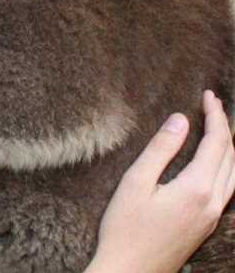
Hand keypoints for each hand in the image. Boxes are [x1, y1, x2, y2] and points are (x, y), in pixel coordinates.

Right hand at [86, 90, 234, 272]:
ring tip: (217, 127)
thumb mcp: (135, 182)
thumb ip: (160, 149)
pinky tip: (214, 162)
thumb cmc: (125, 228)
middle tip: (212, 104)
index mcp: (197, 188)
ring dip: (229, 147)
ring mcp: (212, 216)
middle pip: (231, 156)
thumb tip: (180, 120)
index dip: (215, 115)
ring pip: (234, 174)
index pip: (217, 142)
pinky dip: (226, 165)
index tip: (207, 94)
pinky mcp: (206, 225)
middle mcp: (213, 202)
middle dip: (224, 127)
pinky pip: (228, 188)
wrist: (130, 271)